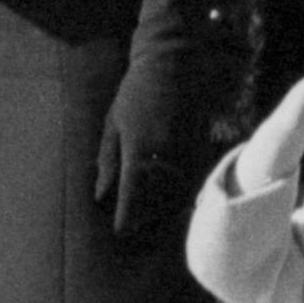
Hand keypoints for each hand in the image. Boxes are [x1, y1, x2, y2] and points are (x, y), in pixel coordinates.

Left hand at [95, 68, 188, 235]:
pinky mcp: (203, 153)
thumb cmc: (138, 92)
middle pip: (156, 210)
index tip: (120, 233)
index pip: (132, 204)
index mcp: (138, 155)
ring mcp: (187, 159)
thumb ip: (108, 161)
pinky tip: (172, 202)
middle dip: (145, 225)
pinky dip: (181, 198)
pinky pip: (192, 185)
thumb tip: (100, 196)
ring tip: (153, 224)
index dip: (126, 223)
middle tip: (135, 236)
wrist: (179, 65)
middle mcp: (166, 162)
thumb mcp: (114, 123)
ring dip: (164, 215)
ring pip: (177, 201)